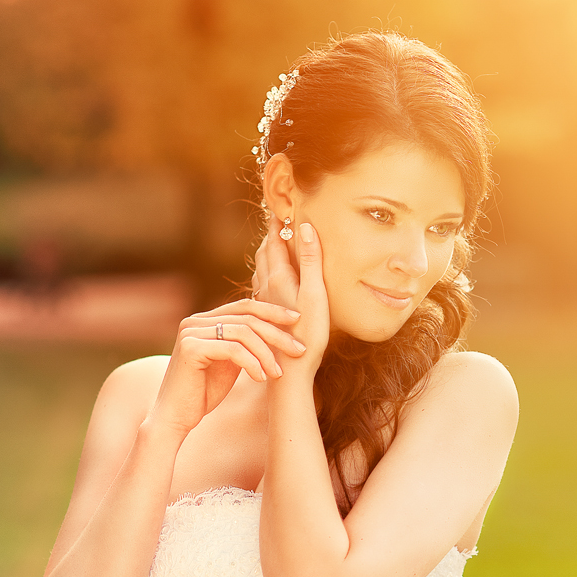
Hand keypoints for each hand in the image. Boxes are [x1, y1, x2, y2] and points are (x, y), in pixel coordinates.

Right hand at [147, 299, 305, 435]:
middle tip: (299, 350)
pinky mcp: (190, 347)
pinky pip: (233, 350)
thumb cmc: (205, 392)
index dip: (274, 311)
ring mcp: (190, 331)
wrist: (176, 417)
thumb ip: (245, 343)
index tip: (298, 321)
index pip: (246, 306)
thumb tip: (277, 329)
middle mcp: (195, 320)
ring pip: (243, 332)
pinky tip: (261, 378)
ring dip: (267, 354)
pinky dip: (252, 363)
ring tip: (278, 373)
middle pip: (248, 317)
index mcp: (205, 319)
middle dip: (278, 334)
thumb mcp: (231, 362)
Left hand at [252, 216, 329, 369]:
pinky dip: (268, 272)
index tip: (281, 204)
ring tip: (275, 243)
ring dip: (269, 253)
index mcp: (277, 277)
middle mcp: (266, 286)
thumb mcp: (315, 294)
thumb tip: (304, 226)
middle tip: (278, 218)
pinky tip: (272, 280)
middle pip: (265, 252)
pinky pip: (263, 285)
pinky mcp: (267, 316)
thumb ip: (311, 260)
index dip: (278, 222)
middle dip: (272, 234)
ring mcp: (264, 301)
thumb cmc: (307, 335)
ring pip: (262, 269)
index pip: (275, 240)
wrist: (289, 372)